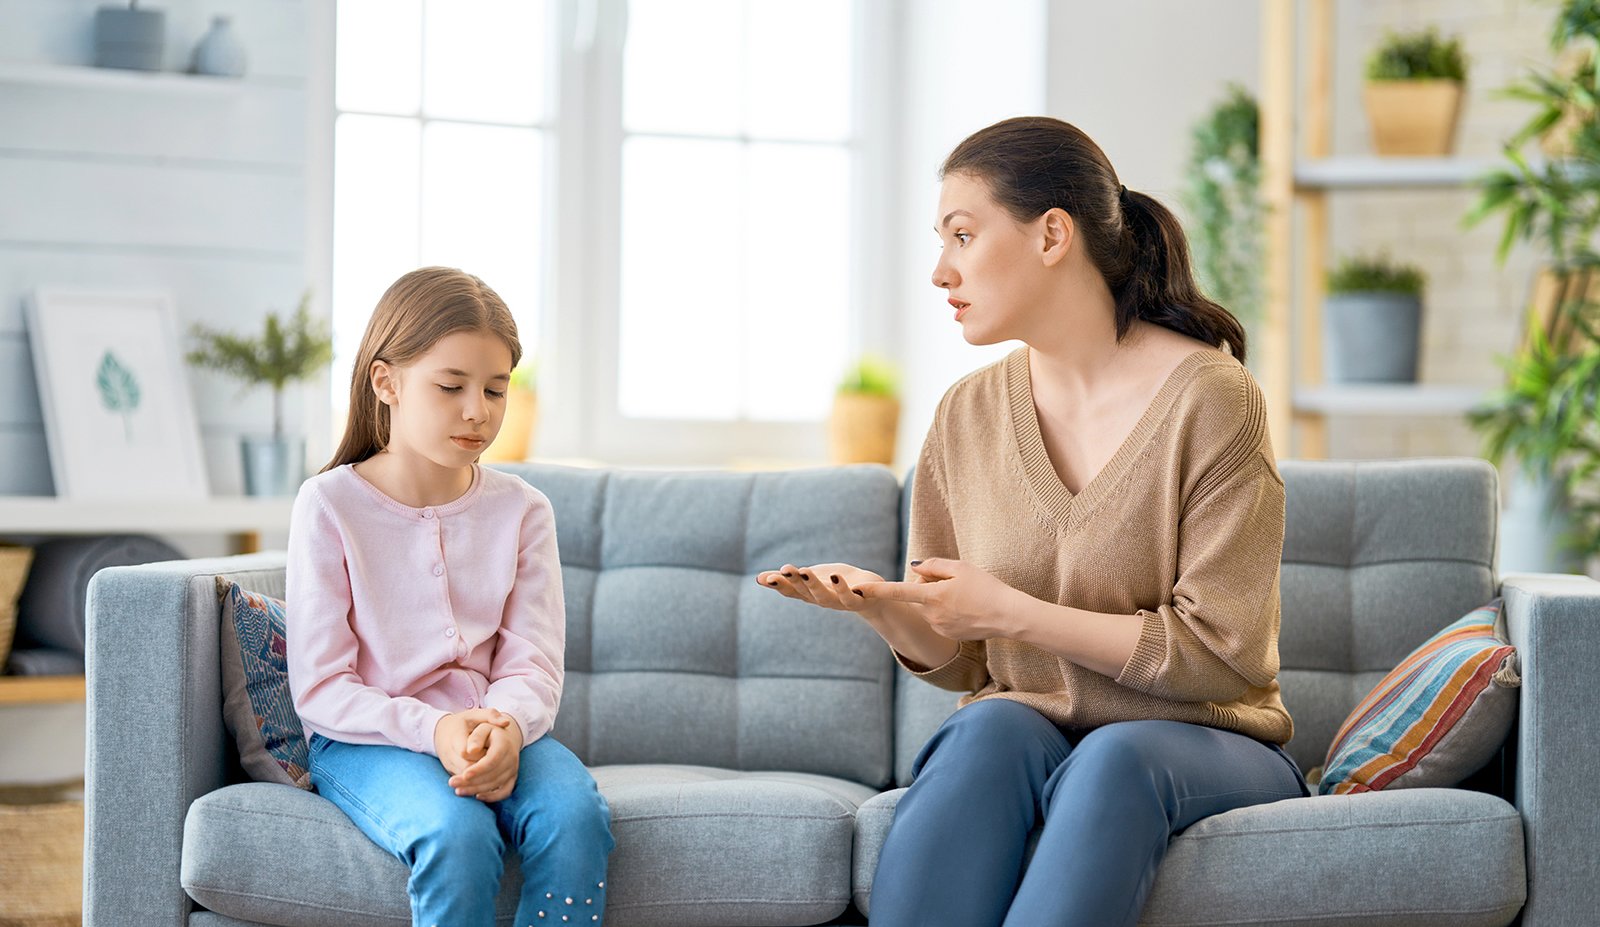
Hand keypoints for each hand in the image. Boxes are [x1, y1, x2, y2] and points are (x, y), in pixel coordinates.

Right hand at [433, 708, 513, 777]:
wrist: (443, 732)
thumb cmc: (464, 722)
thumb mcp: (476, 714)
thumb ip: (491, 715)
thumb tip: (507, 722)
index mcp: (455, 735)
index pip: (465, 751)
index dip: (480, 753)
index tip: (490, 749)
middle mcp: (449, 752)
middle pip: (467, 767)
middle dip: (483, 768)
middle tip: (499, 763)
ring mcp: (449, 763)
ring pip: (465, 777)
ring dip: (481, 777)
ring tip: (497, 771)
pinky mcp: (451, 771)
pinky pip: (464, 782)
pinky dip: (477, 781)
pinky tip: (491, 778)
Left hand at [449, 717, 522, 802]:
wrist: (505, 738)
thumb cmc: (489, 732)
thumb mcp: (483, 727)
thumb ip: (476, 737)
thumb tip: (470, 751)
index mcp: (504, 745)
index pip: (491, 760)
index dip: (478, 769)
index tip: (464, 775)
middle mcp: (512, 758)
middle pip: (492, 775)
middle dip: (472, 781)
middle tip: (452, 783)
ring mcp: (513, 769)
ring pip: (495, 784)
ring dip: (476, 789)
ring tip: (458, 790)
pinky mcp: (512, 778)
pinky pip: (505, 792)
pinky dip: (492, 797)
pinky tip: (477, 797)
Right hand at [755, 562, 885, 615]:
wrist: (870, 596)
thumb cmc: (835, 585)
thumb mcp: (810, 579)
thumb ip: (786, 579)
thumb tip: (758, 578)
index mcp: (809, 594)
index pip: (790, 591)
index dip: (778, 585)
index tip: (763, 578)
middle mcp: (821, 600)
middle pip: (805, 593)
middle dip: (793, 581)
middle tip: (783, 569)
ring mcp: (839, 602)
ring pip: (824, 597)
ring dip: (814, 585)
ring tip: (805, 570)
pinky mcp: (858, 601)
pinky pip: (849, 597)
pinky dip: (843, 589)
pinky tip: (836, 576)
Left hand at [854, 558, 1020, 640]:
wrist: (1008, 616)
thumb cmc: (987, 588)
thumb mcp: (961, 568)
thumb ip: (933, 565)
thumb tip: (913, 568)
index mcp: (932, 596)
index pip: (897, 591)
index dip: (875, 590)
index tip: (855, 589)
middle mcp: (931, 615)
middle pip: (917, 594)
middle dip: (927, 585)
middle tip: (953, 581)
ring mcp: (939, 627)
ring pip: (928, 607)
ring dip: (937, 598)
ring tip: (965, 596)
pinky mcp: (947, 635)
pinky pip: (938, 618)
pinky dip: (947, 611)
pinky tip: (967, 609)